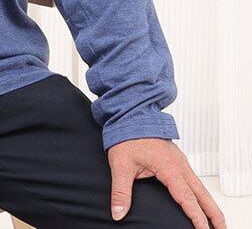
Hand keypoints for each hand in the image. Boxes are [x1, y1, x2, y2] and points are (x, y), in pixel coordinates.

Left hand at [107, 138, 225, 227]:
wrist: (129, 116)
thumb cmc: (126, 136)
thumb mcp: (120, 164)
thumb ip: (121, 191)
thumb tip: (118, 212)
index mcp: (168, 167)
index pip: (187, 197)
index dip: (196, 216)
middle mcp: (179, 164)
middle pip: (202, 194)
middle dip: (214, 214)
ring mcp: (180, 161)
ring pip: (200, 186)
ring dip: (209, 204)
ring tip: (216, 221)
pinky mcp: (177, 159)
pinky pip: (193, 179)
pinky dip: (201, 193)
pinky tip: (200, 200)